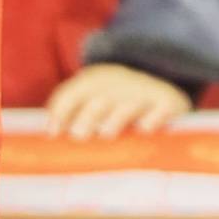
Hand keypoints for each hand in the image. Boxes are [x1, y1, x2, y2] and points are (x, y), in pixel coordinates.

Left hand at [39, 61, 201, 138]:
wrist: (164, 90)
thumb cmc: (119, 105)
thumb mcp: (95, 102)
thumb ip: (72, 115)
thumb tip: (49, 138)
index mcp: (96, 81)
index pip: (74, 92)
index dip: (61, 111)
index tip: (53, 133)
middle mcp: (120, 83)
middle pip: (100, 98)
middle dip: (87, 116)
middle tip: (79, 135)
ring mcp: (145, 92)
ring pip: (127, 105)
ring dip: (115, 118)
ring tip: (106, 134)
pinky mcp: (168, 102)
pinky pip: (160, 109)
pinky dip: (152, 119)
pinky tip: (144, 130)